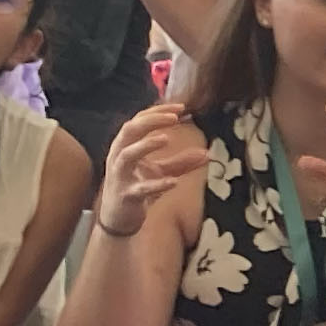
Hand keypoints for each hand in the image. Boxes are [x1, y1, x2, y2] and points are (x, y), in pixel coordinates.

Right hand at [98, 103, 207, 231]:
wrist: (119, 218)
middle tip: (174, 117)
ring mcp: (121, 177)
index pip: (138, 121)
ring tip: (166, 138)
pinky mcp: (126, 196)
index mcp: (126, 147)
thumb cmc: (138, 188)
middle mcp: (119, 157)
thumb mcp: (161, 172)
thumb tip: (207, 153)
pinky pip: (140, 189)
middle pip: (128, 131)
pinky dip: (157, 185)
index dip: (158, 111)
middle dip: (149, 121)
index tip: (181, 107)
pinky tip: (174, 181)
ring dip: (145, 145)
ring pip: (126, 156)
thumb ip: (182, 162)